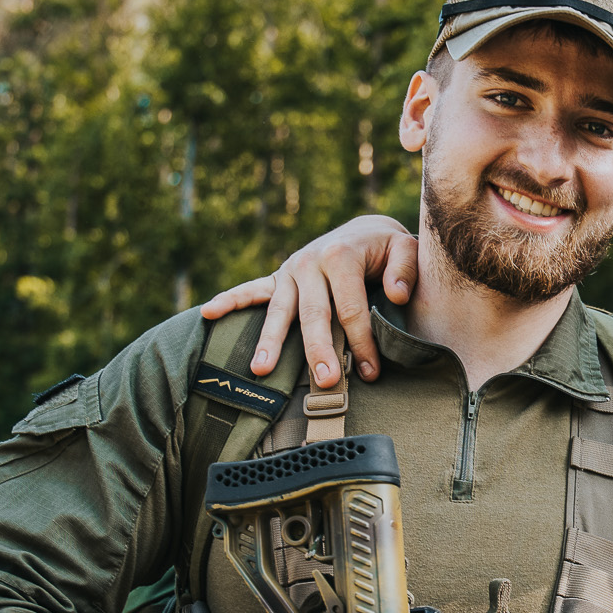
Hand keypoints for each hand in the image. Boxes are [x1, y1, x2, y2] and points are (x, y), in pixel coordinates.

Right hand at [198, 216, 419, 385]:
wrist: (364, 231)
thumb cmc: (387, 250)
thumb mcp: (406, 251)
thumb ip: (406, 269)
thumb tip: (397, 294)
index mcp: (341, 257)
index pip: (351, 309)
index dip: (362, 342)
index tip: (371, 372)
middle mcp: (310, 262)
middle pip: (313, 314)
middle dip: (319, 350)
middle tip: (325, 381)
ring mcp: (290, 271)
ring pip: (280, 311)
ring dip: (270, 340)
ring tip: (261, 369)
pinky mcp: (279, 277)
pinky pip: (251, 290)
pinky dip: (229, 300)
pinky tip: (207, 313)